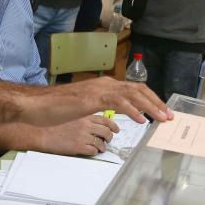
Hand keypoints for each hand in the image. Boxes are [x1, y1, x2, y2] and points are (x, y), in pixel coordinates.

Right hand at [17, 77, 171, 126]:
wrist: (35, 106)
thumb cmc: (56, 108)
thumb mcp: (85, 107)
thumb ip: (101, 106)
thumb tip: (115, 113)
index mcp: (104, 85)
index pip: (134, 89)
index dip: (151, 99)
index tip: (162, 111)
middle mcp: (104, 84)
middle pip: (139, 90)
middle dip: (156, 102)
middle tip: (169, 116)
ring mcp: (99, 90)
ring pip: (133, 94)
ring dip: (150, 107)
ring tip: (161, 119)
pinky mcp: (92, 99)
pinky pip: (118, 103)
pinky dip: (133, 110)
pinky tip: (141, 120)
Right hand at [38, 114, 118, 155]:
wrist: (42, 132)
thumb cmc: (54, 124)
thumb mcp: (71, 115)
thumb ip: (84, 117)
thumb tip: (95, 123)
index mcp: (85, 116)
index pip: (106, 120)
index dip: (113, 126)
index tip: (116, 129)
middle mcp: (86, 125)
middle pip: (106, 132)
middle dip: (110, 137)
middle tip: (109, 140)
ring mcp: (83, 136)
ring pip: (101, 142)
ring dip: (103, 146)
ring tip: (101, 148)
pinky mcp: (78, 146)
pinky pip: (93, 151)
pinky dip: (95, 152)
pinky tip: (92, 151)